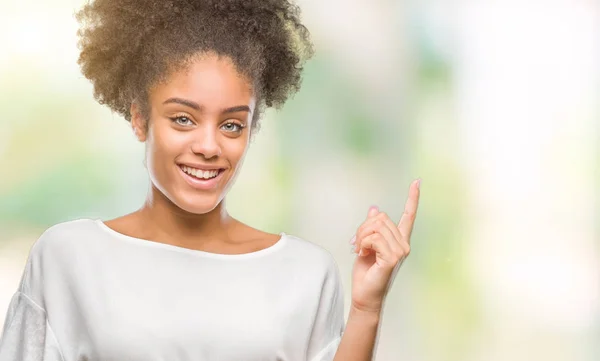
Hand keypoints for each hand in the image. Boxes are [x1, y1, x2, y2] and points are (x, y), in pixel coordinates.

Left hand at [349, 179, 420, 312]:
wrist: (364, 294)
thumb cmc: (366, 272)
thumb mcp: (366, 244)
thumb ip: (372, 228)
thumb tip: (374, 208)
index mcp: (399, 240)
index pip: (409, 216)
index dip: (413, 198)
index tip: (417, 182)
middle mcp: (403, 244)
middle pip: (381, 217)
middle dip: (363, 227)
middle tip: (356, 243)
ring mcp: (400, 251)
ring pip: (376, 227)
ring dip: (361, 236)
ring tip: (358, 249)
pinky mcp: (393, 258)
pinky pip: (374, 238)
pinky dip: (363, 243)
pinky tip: (362, 253)